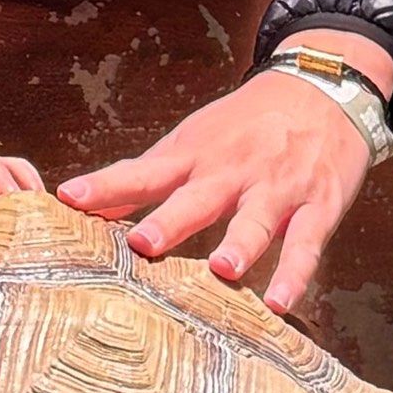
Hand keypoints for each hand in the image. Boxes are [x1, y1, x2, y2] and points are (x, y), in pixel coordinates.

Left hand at [58, 31, 392, 314]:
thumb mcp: (193, 142)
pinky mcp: (317, 206)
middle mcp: (231, 172)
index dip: (107, 186)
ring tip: (222, 270)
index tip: (70, 198)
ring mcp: (276, 189)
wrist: (322, 90)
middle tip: (143, 242)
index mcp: (193, 156)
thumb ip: (144, 177)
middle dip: (171, 220)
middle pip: (197, 198)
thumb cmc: (246, 125)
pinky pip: (306, 244)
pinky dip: (295, 274)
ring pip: (256, 221)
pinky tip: (281, 302)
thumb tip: (86, 204)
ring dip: (240, 245)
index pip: (143, 172)